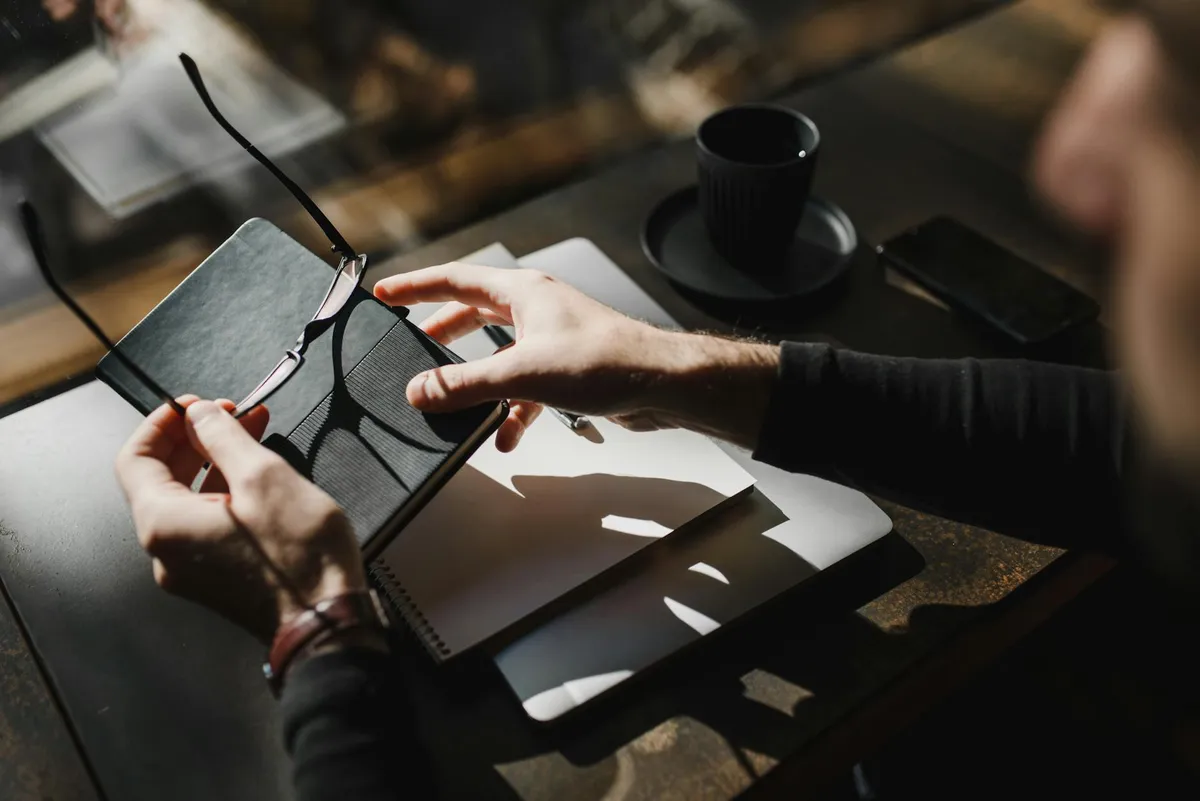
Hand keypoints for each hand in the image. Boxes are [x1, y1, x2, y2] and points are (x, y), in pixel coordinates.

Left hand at [114, 397, 366, 641]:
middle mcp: (166, 550)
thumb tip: (202, 416)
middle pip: (160, 478)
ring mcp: (190, 567)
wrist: (326, 622)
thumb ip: (223, 437)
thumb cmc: (300, 561)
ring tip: (253, 433)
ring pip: (188, 499)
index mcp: (164, 524)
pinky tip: (257, 473)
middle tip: (229, 412)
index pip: (135, 458)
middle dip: (194, 438)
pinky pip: (208, 522)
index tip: (194, 404)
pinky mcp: (216, 575)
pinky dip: (226, 490)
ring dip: (215, 461)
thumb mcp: (263, 476)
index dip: (163, 423)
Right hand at [374, 263, 780, 449]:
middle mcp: (537, 309)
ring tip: (450, 398)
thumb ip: (465, 384)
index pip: (455, 280)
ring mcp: (553, 339)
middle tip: (412, 342)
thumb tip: (420, 390)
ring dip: (477, 379)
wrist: (661, 383)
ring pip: (501, 354)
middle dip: (443, 331)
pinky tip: (505, 437)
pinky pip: (526, 387)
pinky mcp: (568, 370)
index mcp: (522, 293)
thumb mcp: (521, 374)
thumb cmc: (604, 361)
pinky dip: (511, 410)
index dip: (417, 287)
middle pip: (476, 314)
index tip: (386, 293)